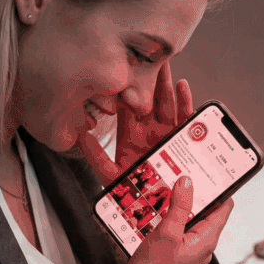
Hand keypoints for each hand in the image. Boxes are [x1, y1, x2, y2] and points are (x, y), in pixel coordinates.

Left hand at [79, 62, 192, 182]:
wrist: (156, 208)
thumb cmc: (132, 192)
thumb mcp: (109, 174)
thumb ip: (95, 156)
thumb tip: (78, 136)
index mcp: (130, 133)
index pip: (125, 105)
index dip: (123, 87)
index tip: (120, 68)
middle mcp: (149, 129)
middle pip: (148, 97)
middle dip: (148, 77)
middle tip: (145, 55)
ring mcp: (166, 132)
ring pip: (167, 102)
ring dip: (166, 82)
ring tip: (163, 62)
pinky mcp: (182, 139)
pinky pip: (185, 118)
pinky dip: (186, 101)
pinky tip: (182, 85)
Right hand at [102, 175, 233, 263]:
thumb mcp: (166, 233)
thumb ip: (179, 206)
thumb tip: (188, 182)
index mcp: (206, 239)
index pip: (223, 207)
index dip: (219, 188)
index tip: (208, 172)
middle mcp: (201, 245)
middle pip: (204, 212)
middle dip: (193, 194)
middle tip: (180, 176)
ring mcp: (187, 250)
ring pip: (187, 220)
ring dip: (176, 206)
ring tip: (164, 191)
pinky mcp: (174, 253)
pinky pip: (175, 230)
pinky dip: (166, 219)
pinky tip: (153, 212)